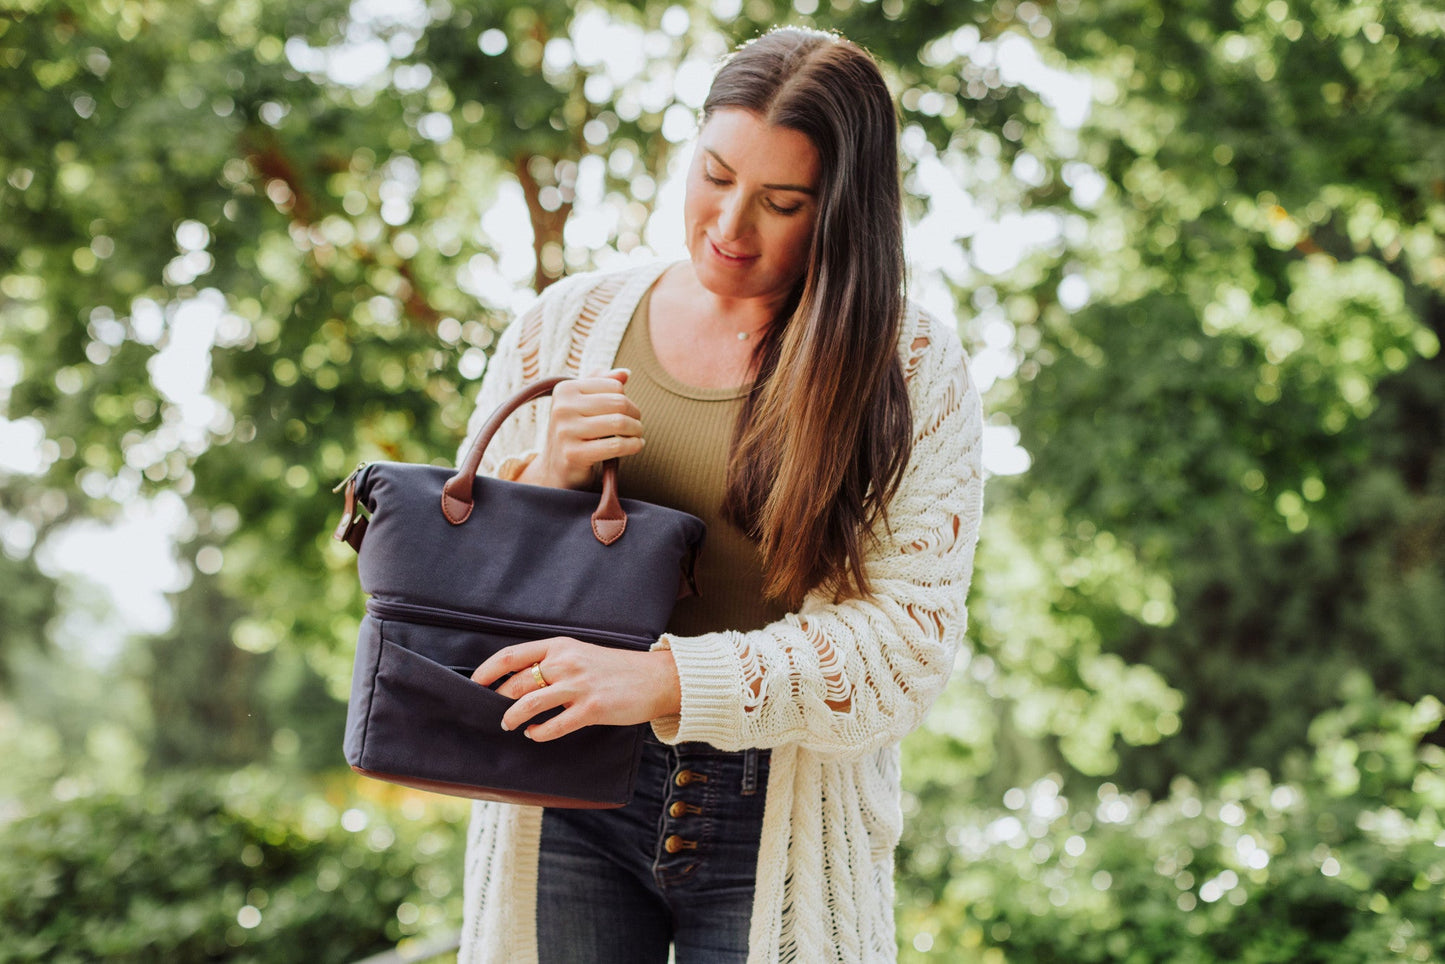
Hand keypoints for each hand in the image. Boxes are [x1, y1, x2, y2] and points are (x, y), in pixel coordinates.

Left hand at [472, 637, 681, 740]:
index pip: (513, 655)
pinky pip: (555, 725)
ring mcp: (579, 686)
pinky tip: (535, 735)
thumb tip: (519, 680)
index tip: (474, 683)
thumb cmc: (615, 668)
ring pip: (530, 703)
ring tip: (508, 724)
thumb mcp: (580, 653)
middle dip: (499, 699)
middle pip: (517, 682)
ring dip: (513, 717)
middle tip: (492, 710)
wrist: (655, 678)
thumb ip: (553, 661)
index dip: (488, 670)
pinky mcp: (592, 708)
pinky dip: (539, 733)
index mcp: (560, 646)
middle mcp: (566, 662)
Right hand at [519, 369, 642, 489]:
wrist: (555, 468)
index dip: (627, 399)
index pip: (614, 386)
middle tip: (637, 425)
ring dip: (636, 430)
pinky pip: (615, 445)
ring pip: (619, 423)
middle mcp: (562, 408)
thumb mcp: (584, 403)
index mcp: (565, 389)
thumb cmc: (576, 431)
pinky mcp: (573, 454)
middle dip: (635, 415)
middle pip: (619, 403)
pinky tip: (636, 446)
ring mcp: (565, 432)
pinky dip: (633, 445)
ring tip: (637, 436)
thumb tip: (625, 373)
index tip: (628, 412)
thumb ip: (603, 383)